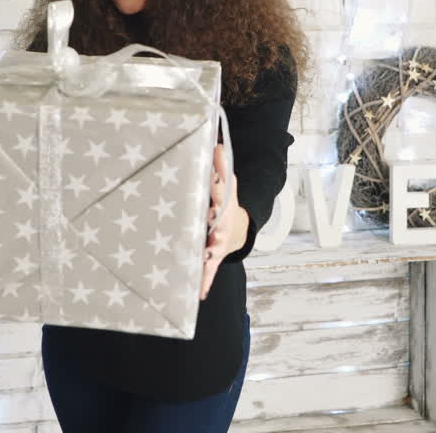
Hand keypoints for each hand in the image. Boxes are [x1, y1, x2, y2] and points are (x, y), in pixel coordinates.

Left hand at [200, 143, 244, 300]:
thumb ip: (220, 167)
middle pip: (219, 226)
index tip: (215, 187)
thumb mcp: (225, 185)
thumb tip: (216, 142)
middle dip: (216, 228)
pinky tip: (199, 294)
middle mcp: (222, 226)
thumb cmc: (223, 204)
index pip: (222, 195)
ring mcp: (218, 244)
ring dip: (210, 255)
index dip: (219, 190)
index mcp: (223, 205)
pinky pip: (207, 272)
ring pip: (213, 251)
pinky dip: (204, 283)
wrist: (235, 230)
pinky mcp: (212, 259)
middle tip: (211, 230)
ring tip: (206, 259)